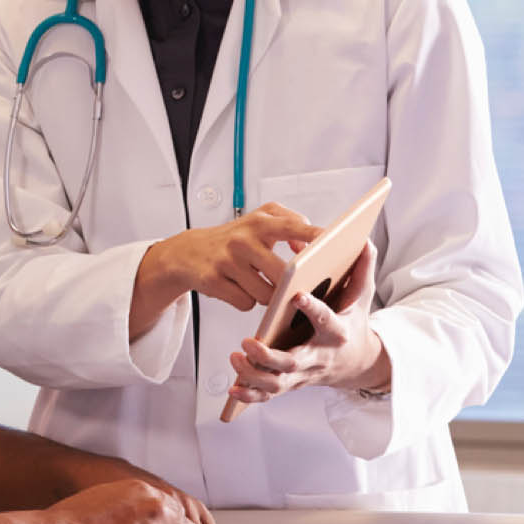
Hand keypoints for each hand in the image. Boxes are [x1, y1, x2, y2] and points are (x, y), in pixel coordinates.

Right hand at [133, 204, 320, 326]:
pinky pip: (245, 303)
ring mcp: (227, 260)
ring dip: (267, 296)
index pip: (295, 227)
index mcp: (260, 222)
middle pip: (284, 274)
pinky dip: (246, 301)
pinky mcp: (213, 281)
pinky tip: (238, 289)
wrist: (187, 252)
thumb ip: (290, 224)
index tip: (335, 244)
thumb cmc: (234, 238)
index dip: (316, 236)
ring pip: (265, 294)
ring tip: (257, 283)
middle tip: (291, 286)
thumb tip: (310, 245)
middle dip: (290, 285)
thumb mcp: (259, 221)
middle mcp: (243, 239)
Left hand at [228, 242, 390, 400]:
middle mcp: (318, 357)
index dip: (314, 310)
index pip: (326, 321)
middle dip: (269, 356)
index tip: (298, 296)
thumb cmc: (354, 322)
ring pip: (277, 383)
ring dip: (253, 375)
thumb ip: (361, 267)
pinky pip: (269, 395)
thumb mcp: (363, 295)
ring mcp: (303, 374)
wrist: (358, 362)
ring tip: (236, 356)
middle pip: (293, 362)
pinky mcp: (291, 383)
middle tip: (249, 342)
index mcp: (336, 332)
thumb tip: (362, 239)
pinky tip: (233, 387)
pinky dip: (251, 394)